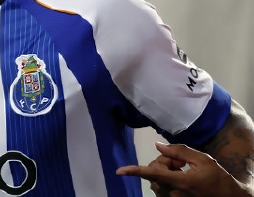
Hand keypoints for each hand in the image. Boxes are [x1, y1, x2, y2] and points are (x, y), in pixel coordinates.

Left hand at [116, 142, 250, 196]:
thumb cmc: (217, 178)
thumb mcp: (203, 160)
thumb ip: (179, 151)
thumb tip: (158, 146)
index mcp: (181, 182)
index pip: (153, 174)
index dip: (134, 171)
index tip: (119, 171)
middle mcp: (174, 194)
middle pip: (155, 171)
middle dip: (163, 162)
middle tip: (180, 161)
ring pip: (156, 179)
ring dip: (165, 170)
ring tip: (183, 169)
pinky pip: (160, 187)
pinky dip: (166, 178)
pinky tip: (181, 176)